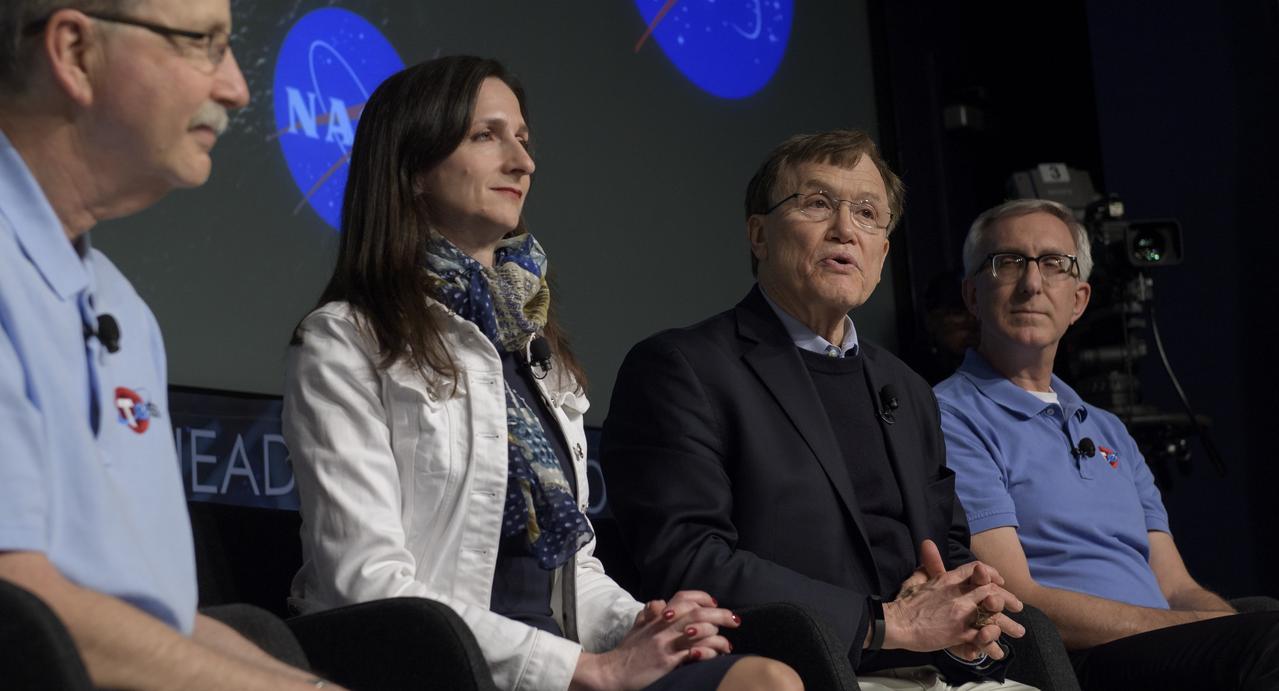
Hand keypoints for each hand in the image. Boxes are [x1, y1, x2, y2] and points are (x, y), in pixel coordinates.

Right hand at [570, 592, 739, 690]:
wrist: (612, 672)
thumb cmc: (626, 652)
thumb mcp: (637, 628)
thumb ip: (649, 614)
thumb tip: (658, 602)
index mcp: (657, 617)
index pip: (682, 597)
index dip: (702, 597)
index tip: (714, 603)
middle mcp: (662, 626)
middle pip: (697, 612)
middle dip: (720, 614)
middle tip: (735, 620)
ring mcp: (665, 643)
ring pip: (699, 630)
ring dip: (718, 636)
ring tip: (727, 645)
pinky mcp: (668, 661)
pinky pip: (694, 652)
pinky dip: (709, 652)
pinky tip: (716, 656)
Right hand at [883, 540, 1025, 658]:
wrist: (896, 623)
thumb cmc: (904, 602)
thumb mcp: (916, 578)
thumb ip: (927, 565)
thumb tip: (928, 546)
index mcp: (948, 580)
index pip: (976, 570)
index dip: (991, 574)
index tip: (1000, 580)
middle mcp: (958, 595)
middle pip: (991, 592)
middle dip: (1007, 599)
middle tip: (1017, 606)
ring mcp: (960, 614)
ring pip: (992, 615)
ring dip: (1007, 623)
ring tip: (1019, 630)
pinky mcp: (958, 633)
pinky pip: (982, 637)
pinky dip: (992, 642)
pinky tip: (1000, 647)